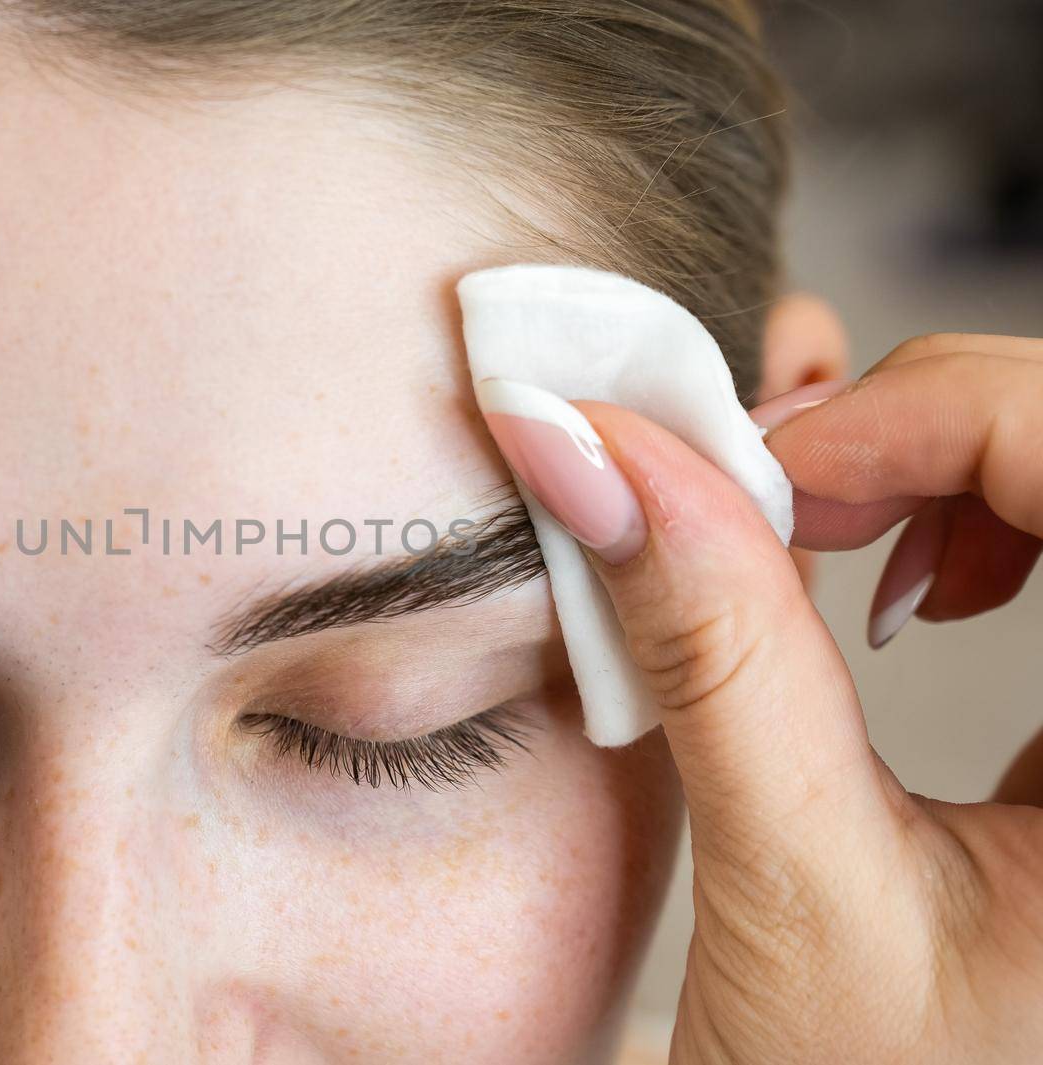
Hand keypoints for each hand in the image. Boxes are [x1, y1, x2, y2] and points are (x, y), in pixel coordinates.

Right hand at [482, 333, 1042, 1063]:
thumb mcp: (796, 893)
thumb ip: (713, 655)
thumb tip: (599, 458)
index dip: (935, 417)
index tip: (765, 470)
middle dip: (930, 429)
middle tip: (779, 497)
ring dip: (956, 462)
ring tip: (835, 546)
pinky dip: (987, 510)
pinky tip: (919, 586)